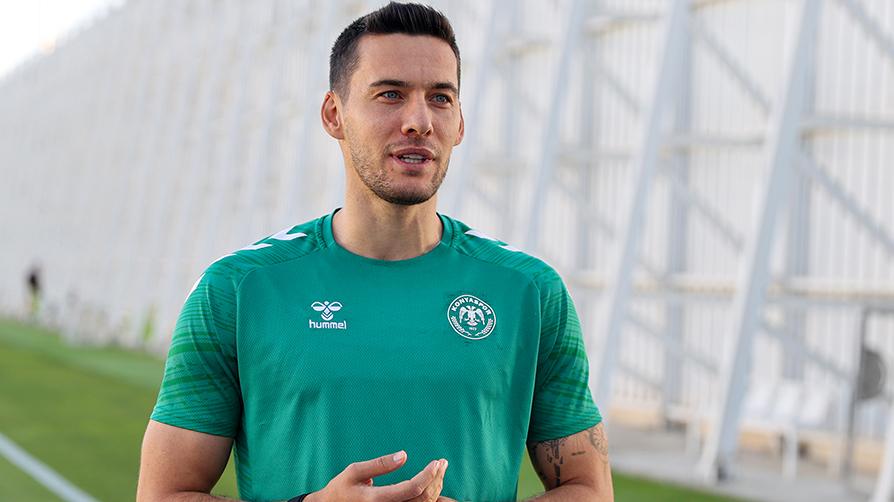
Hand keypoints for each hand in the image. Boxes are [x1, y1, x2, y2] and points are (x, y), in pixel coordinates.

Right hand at [309, 450, 447, 501]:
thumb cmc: (341, 489)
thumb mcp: (355, 471)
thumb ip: (380, 464)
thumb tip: (404, 455)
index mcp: (376, 499)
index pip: (411, 489)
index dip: (428, 475)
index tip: (437, 462)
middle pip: (422, 499)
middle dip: (436, 479)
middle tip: (442, 462)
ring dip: (435, 487)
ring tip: (440, 469)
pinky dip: (428, 495)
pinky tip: (431, 482)